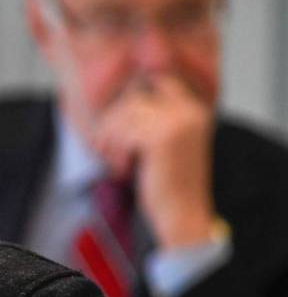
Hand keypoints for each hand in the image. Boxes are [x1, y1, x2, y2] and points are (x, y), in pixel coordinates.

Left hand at [92, 75, 215, 248]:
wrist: (182, 215)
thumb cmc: (166, 183)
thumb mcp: (160, 143)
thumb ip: (148, 118)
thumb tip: (121, 96)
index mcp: (193, 110)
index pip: (158, 81)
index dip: (132, 97)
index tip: (119, 124)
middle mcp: (189, 111)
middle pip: (132, 100)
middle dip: (112, 124)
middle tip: (104, 149)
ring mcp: (178, 122)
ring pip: (123, 116)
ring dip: (111, 141)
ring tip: (117, 163)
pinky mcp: (162, 138)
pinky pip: (123, 135)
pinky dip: (116, 154)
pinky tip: (124, 171)